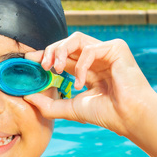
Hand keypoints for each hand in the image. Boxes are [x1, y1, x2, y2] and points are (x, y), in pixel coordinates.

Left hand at [22, 31, 156, 138]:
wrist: (129, 117)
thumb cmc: (107, 114)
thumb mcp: (72, 108)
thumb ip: (50, 104)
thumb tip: (27, 97)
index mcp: (88, 70)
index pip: (63, 56)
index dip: (45, 55)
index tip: (28, 59)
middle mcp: (97, 58)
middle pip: (67, 43)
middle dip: (50, 51)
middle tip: (41, 66)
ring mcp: (107, 51)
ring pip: (77, 39)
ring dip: (60, 50)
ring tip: (54, 68)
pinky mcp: (117, 48)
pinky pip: (90, 49)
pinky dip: (81, 65)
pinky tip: (80, 82)